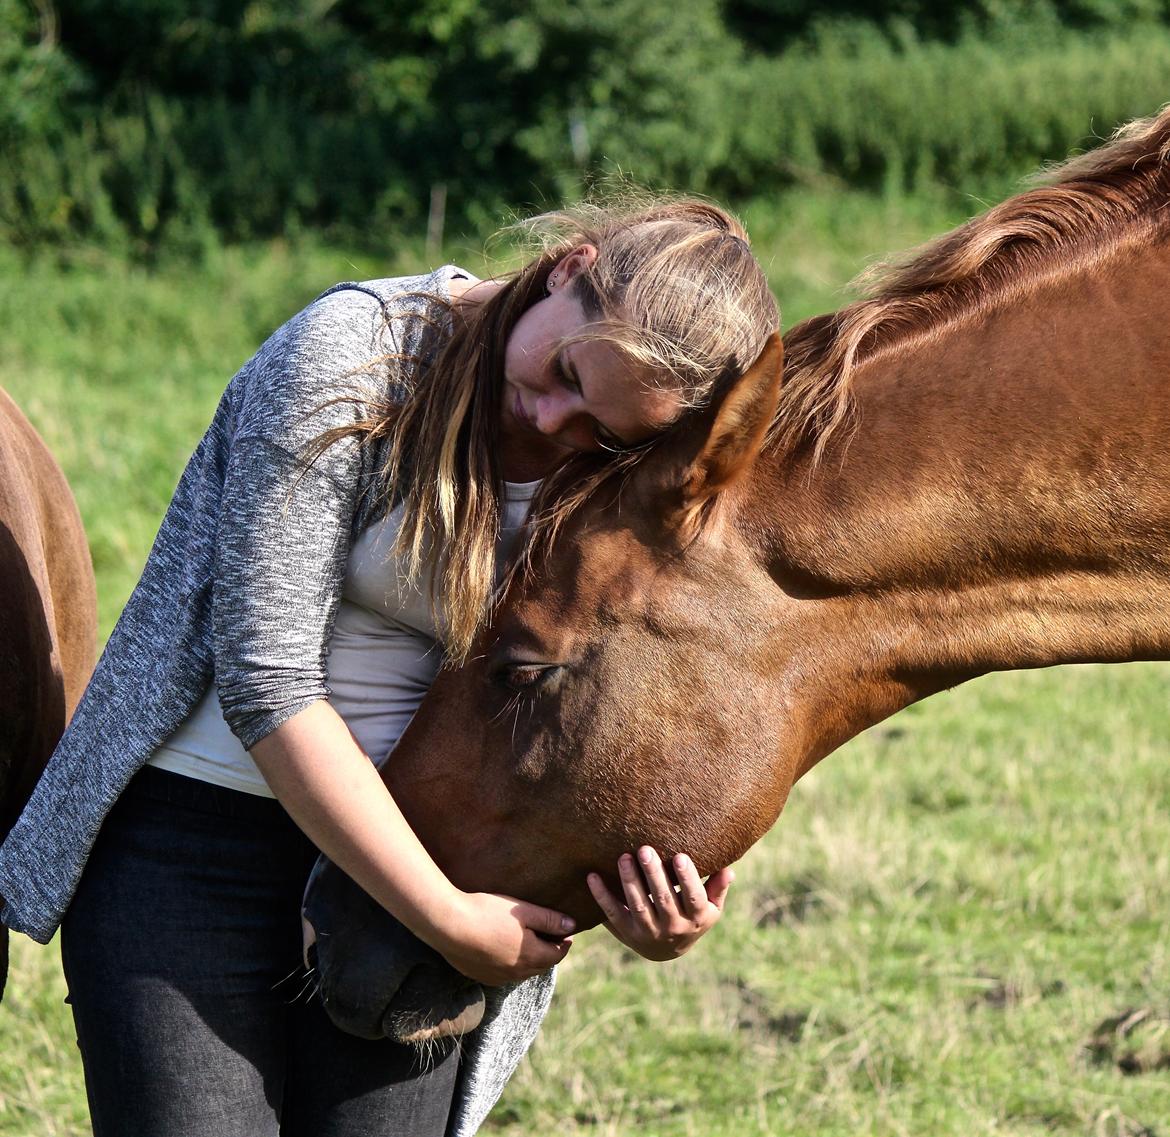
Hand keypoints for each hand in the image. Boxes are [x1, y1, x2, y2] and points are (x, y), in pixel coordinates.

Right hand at [432, 891, 574, 986]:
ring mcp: (497, 978)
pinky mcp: (480, 976)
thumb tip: (572, 926)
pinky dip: (511, 964)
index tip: (567, 932)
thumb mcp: (523, 911)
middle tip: (551, 936)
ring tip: (529, 942)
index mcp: (531, 957)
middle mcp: (516, 974)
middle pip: (541, 965)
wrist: (448, 925)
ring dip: (530, 959)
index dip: (564, 943)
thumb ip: (549, 919)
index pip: (557, 955)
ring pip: (523, 972)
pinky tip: (504, 949)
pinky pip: (504, 974)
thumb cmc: (487, 912)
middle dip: (549, 952)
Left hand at [587, 846, 733, 960]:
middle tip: (644, 849)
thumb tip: (729, 869)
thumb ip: (717, 888)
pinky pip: (613, 913)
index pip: (692, 897)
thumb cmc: (692, 918)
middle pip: (662, 899)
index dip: (686, 878)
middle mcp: (672, 927)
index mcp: (695, 918)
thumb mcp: (710, 908)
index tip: (680, 856)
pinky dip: (601, 895)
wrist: (668, 951)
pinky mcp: (626, 932)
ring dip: (629, 881)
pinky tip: (593, 876)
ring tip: (623, 858)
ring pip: (638, 905)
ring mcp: (648, 931)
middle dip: (653, 874)